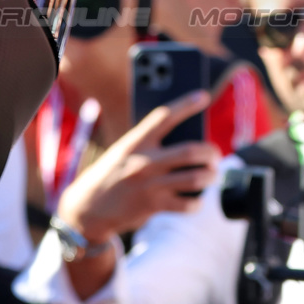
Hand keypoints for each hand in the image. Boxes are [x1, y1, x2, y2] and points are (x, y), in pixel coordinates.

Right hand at [55, 89, 219, 245]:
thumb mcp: (125, 152)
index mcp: (136, 142)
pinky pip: (187, 204)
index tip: (203, 96)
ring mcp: (150, 185)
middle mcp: (145, 161)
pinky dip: (197, 203)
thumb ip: (151, 145)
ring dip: (210, 176)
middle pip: (191, 151)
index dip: (186, 104)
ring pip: (195, 178)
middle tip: (215, 155)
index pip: (165, 116)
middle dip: (211, 152)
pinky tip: (197, 200)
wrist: (88, 207)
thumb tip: (189, 144)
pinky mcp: (153, 206)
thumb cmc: (113, 174)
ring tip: (212, 175)